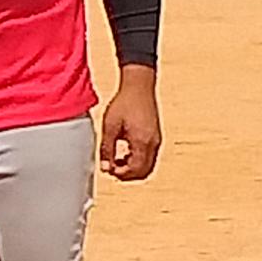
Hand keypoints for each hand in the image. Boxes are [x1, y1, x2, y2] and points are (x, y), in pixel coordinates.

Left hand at [99, 67, 161, 181]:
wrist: (139, 86)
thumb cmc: (123, 103)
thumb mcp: (109, 127)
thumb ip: (107, 149)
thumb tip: (105, 168)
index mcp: (142, 142)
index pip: (135, 170)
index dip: (121, 174)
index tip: (108, 169)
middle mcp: (153, 143)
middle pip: (144, 172)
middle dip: (127, 174)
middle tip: (111, 168)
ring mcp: (157, 140)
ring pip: (148, 166)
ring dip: (132, 168)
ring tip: (116, 159)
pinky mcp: (156, 136)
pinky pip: (149, 157)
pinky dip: (137, 160)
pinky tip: (123, 152)